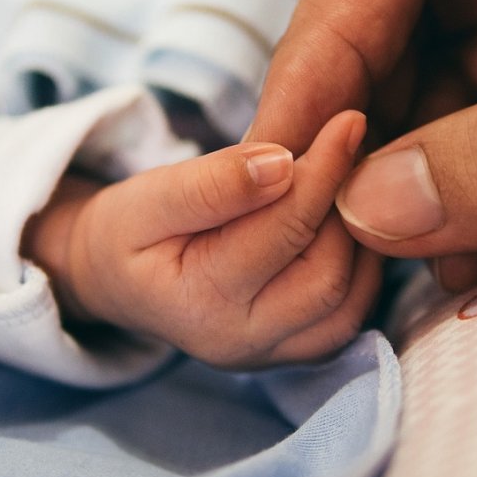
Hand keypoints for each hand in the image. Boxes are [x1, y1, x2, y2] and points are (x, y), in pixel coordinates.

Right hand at [24, 111, 381, 368]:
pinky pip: (350, 316)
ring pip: (349, 300)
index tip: (348, 120)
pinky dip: (361, 267)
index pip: (284, 230)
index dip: (323, 170)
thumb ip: (212, 183)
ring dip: (359, 238)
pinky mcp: (293, 353)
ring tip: (346, 184)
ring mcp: (271, 356)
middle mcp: (241, 343)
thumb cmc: (129, 231)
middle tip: (349, 152)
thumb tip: (282, 163)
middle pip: (327, 274)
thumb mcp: (149, 196)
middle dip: (345, 208)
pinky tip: (344, 223)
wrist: (115, 279)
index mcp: (201, 302)